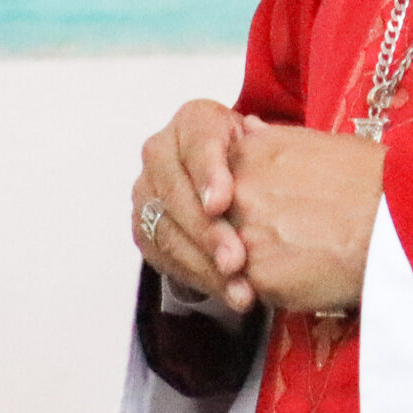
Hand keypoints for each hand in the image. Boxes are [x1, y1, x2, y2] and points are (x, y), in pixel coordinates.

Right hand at [132, 100, 254, 311]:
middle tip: (234, 259)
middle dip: (207, 231)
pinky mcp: (145, 228)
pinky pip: (166, 256)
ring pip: (168, 231)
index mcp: (193, 121)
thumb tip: (256, 133)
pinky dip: (198, 278)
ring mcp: (147, 191)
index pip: (198, 143)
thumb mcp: (267, 144)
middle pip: (177, 193)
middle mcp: (161, 152)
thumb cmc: (257, 159)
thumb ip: (264, 143)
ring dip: (203, 264)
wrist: (237, 180)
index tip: (221, 203)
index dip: (208, 174)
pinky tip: (225, 291)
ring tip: (236, 287)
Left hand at [226, 118, 385, 314]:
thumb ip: (271, 138)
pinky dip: (274, 286)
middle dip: (245, 229)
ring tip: (300, 255)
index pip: (218, 179)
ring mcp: (245, 236)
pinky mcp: (261, 278)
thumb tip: (244, 126)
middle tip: (289, 234)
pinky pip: (254, 287)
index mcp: (250, 153)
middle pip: (222, 219)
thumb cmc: (373, 179)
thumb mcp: (320, 141)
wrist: (400, 221)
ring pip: (232, 256)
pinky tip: (307, 275)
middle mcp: (239, 192)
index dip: (243, 197)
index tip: (270, 205)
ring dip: (257, 260)